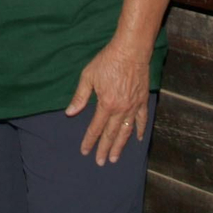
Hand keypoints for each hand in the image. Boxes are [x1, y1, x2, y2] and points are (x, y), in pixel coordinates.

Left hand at [64, 40, 149, 165]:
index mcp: (106, 104)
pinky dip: (140, 129)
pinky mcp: (142, 100)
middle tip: (101, 162)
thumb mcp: (88, 76)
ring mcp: (133, 106)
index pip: (96, 128)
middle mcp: (121, 109)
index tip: (85, 151)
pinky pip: (142, 119)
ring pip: (126, 131)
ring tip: (115, 157)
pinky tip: (138, 138)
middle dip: (105, 149)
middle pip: (111, 134)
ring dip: (121, 145)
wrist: (131, 50)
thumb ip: (80, 97)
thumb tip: (70, 113)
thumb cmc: (107, 61)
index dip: (90, 140)